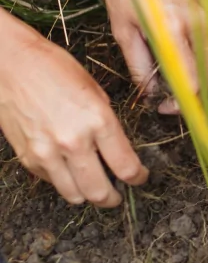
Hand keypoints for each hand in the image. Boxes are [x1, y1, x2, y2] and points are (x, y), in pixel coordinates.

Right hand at [0, 13, 147, 206]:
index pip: (126, 166)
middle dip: (113, 198)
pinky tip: (68, 168)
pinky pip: (52, 182)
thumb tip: (117, 149)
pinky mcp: (28, 158)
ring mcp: (47, 153)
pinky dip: (63, 181)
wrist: (10, 63)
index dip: (138, 177)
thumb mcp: (93, 89)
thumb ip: (106, 122)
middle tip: (117, 195)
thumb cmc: (52, 67)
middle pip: (99, 192)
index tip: (139, 178)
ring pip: (74, 195)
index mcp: (97, 120)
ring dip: (87, 195)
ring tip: (93, 187)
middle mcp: (73, 141)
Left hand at [104, 0, 204, 114]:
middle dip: (195, 96)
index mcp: (172, 31)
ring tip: (172, 80)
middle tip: (171, 100)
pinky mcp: (207, 9)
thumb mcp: (123, 27)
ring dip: (198, 78)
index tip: (165, 107)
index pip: (192, 82)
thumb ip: (138, 63)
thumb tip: (148, 90)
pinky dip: (199, 60)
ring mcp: (206, 16)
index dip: (181, 103)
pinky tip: (178, 58)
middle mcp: (195, 25)